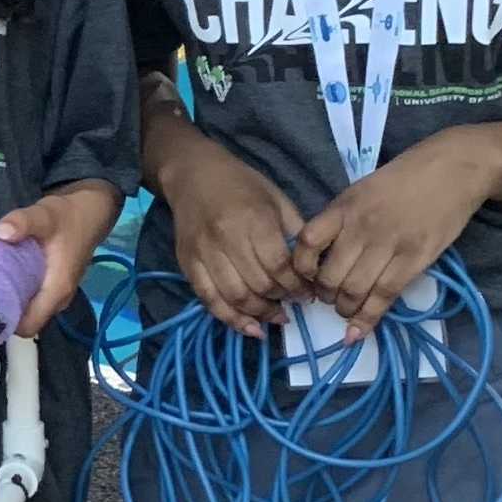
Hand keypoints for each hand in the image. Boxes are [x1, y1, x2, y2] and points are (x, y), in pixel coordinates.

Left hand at [0, 180, 120, 334]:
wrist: (90, 212)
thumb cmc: (67, 217)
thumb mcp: (44, 215)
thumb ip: (23, 222)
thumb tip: (1, 232)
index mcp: (56, 291)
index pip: (28, 326)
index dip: (4, 324)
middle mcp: (58, 300)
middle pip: (24, 320)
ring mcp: (56, 295)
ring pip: (26, 310)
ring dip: (6, 302)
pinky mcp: (52, 287)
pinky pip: (30, 299)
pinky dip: (14, 293)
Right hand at [163, 133, 308, 339]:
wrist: (193, 174)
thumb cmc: (241, 184)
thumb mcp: (277, 199)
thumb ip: (295, 233)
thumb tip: (313, 269)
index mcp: (253, 219)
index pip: (279, 266)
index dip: (297, 286)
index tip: (309, 293)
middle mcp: (226, 238)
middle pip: (259, 285)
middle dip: (282, 300)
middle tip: (293, 303)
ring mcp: (204, 253)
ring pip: (235, 297)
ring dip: (260, 314)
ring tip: (276, 316)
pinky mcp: (188, 263)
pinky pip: (209, 300)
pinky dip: (230, 319)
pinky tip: (250, 327)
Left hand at [289, 127, 499, 337]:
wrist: (452, 170)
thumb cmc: (404, 178)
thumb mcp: (361, 190)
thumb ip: (341, 219)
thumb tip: (321, 253)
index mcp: (344, 206)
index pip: (307, 241)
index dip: (300, 266)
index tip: (304, 276)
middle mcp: (361, 228)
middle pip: (330, 275)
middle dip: (324, 295)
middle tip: (329, 297)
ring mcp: (389, 245)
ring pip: (355, 290)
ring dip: (345, 308)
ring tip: (346, 308)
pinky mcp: (415, 260)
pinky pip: (385, 296)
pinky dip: (368, 318)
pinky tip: (357, 331)